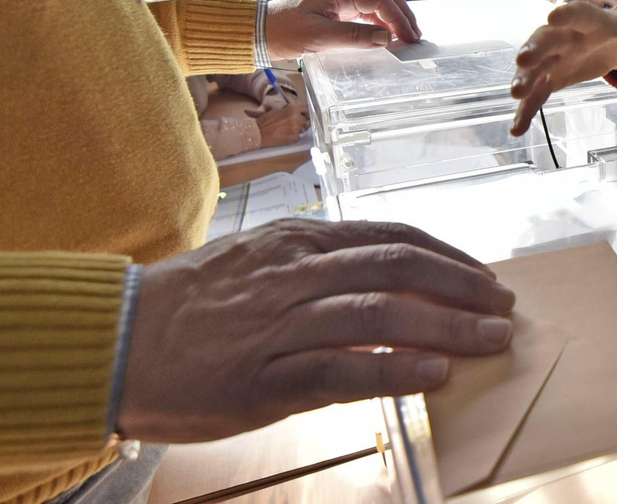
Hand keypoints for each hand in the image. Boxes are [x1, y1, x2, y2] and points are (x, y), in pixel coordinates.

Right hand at [119, 219, 515, 442]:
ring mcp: (280, 324)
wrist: (113, 342)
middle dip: (461, 288)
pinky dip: (393, 371)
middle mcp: (295, 273)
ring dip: (445, 327)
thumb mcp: (257, 262)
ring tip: (490, 340)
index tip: (483, 277)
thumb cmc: (188, 307)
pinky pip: (341, 370)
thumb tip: (380, 277)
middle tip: (503, 308)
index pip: (391, 238)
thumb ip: (316, 266)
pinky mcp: (264, 378)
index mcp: (298, 241)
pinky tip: (433, 376)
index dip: (447, 258)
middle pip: (398, 267)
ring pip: (380, 313)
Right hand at [248, 102, 308, 146]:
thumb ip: (291, 110)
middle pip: (307, 120)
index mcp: (293, 108)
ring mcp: (296, 128)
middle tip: (294, 124)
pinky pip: (298, 137)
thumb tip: (300, 112)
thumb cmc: (266, 120)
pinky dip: (294, 136)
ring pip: (303, 129)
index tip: (305, 115)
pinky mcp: (294, 138)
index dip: (306, 113)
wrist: (258, 132)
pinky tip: (285, 135)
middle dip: (302, 122)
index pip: (307, 109)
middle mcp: (297, 117)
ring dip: (298, 129)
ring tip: (287, 130)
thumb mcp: (279, 110)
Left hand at [266, 0, 420, 58]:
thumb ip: (354, 37)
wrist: (257, 32)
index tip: (409, 38)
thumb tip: (385, 38)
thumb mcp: (319, 37)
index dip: (398, 18)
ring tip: (405, 36)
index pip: (379, 0)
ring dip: (392, 17)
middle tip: (415, 35)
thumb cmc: (282, 32)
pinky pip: (364, 11)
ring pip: (375, 2)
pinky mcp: (334, 9)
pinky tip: (385, 35)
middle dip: (402, 14)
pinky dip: (379, 21)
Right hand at [508, 2, 616, 135]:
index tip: (554, 16)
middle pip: (547, 39)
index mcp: (591, 20)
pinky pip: (537, 94)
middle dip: (535, 49)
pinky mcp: (551, 78)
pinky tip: (516, 129)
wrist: (608, 42)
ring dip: (525, 79)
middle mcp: (566, 36)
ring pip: (536, 67)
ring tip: (516, 94)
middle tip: (524, 61)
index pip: (578, 14)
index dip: (567, 15)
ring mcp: (555, 58)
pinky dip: (526, 110)